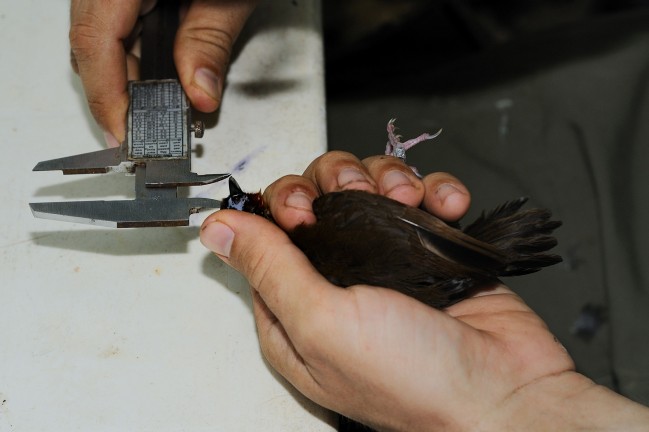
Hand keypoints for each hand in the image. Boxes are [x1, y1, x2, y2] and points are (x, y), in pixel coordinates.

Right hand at [70, 0, 256, 146]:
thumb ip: (209, 41)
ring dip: (130, 73)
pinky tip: (162, 71)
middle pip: (92, 42)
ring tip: (162, 105)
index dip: (107, 96)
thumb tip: (199, 94)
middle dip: (120, 91)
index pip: (95, 43)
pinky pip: (118, 20)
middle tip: (148, 128)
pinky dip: (137, 51)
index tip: (124, 133)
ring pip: (102, 34)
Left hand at [200, 152, 648, 430]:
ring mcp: (386, 260)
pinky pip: (422, 196)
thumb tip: (218, 228)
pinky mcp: (430, 248)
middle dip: (339, 181)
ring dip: (389, 178)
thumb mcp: (322, 326)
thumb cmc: (412, 381)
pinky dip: (434, 189)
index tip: (305, 209)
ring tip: (409, 200)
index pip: (266, 231)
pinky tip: (443, 206)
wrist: (506, 396)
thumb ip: (269, 270)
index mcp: (295, 308)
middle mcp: (336, 282)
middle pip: (318, 196)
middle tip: (360, 194)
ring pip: (368, 186)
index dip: (282, 204)